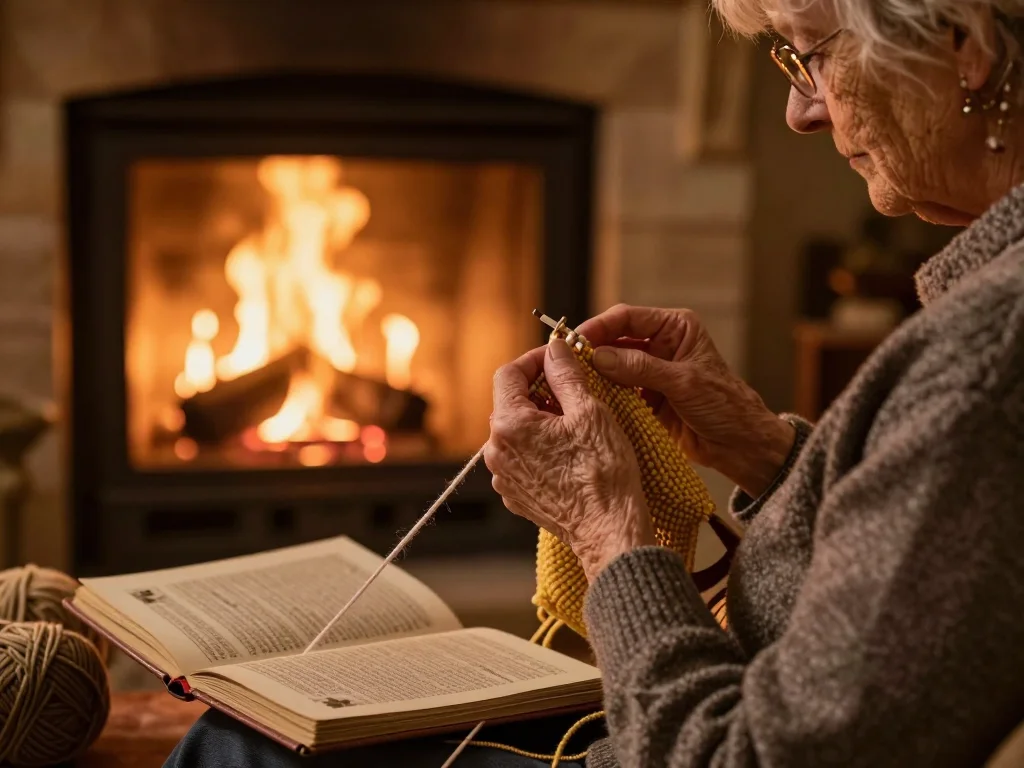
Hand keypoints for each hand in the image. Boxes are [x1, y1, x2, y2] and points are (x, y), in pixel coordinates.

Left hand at [484, 338, 655, 580]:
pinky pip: (522, 458)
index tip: (558, 357)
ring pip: (517, 432)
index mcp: (509, 425)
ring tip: (575, 422)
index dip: (534, 359)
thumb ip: (565, 374)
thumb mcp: (589, 411)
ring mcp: (504, 477)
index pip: (508, 373)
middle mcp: (496, 452)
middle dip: (540, 390)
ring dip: (541, 419)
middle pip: (510, 403)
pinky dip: (541, 447)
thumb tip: (555, 349)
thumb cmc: (603, 473)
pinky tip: (569, 451)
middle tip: (574, 388)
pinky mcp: (516, 495)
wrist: (609, 530)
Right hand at [576, 304, 795, 498]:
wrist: (741, 446)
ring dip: (595, 374)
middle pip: (615, 339)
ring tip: (572, 381)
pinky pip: (617, 391)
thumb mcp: (683, 382)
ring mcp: (651, 372)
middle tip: (565, 362)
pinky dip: (604, 395)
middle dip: (592, 350)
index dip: (599, 326)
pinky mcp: (646, 397)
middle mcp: (661, 345)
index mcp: (676, 329)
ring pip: (612, 366)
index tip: (575, 340)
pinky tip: (589, 400)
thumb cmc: (726, 406)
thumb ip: (641, 367)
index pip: (628, 318)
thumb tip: (599, 356)